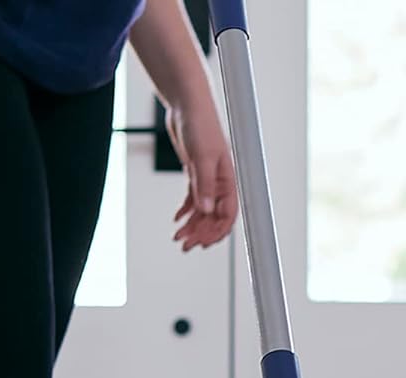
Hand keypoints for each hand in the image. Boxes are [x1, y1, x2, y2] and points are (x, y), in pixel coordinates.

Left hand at [165, 102, 237, 250]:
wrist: (186, 103)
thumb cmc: (200, 123)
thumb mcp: (203, 157)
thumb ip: (204, 185)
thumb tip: (206, 210)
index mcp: (227, 181)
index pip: (227, 216)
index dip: (217, 232)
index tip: (203, 243)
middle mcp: (219, 183)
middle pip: (214, 218)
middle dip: (201, 233)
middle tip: (185, 245)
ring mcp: (207, 179)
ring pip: (202, 212)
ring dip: (191, 226)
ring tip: (178, 237)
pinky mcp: (195, 173)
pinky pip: (193, 199)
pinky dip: (185, 211)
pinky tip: (177, 220)